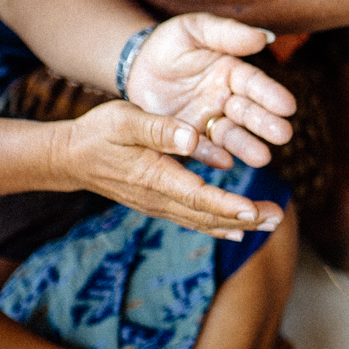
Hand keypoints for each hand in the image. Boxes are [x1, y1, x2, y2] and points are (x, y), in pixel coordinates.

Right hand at [55, 100, 283, 239]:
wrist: (71, 158)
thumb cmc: (98, 132)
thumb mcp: (124, 119)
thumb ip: (159, 128)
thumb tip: (193, 138)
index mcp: (154, 176)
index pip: (197, 197)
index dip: (226, 206)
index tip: (253, 211)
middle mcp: (159, 198)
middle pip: (207, 215)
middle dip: (244, 218)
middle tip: (277, 217)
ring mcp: (159, 205)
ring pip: (203, 221)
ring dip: (238, 223)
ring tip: (271, 221)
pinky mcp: (159, 204)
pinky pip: (193, 220)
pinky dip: (219, 225)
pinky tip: (240, 229)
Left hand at [124, 13, 297, 179]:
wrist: (135, 65)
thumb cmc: (169, 43)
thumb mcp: (195, 29)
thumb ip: (226, 33)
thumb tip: (263, 37)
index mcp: (231, 71)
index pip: (254, 84)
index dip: (271, 95)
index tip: (288, 106)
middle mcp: (225, 99)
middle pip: (248, 112)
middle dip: (265, 124)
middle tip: (283, 135)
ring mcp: (208, 120)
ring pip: (230, 134)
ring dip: (247, 146)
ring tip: (263, 157)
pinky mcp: (187, 137)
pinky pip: (200, 148)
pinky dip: (212, 155)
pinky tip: (225, 162)